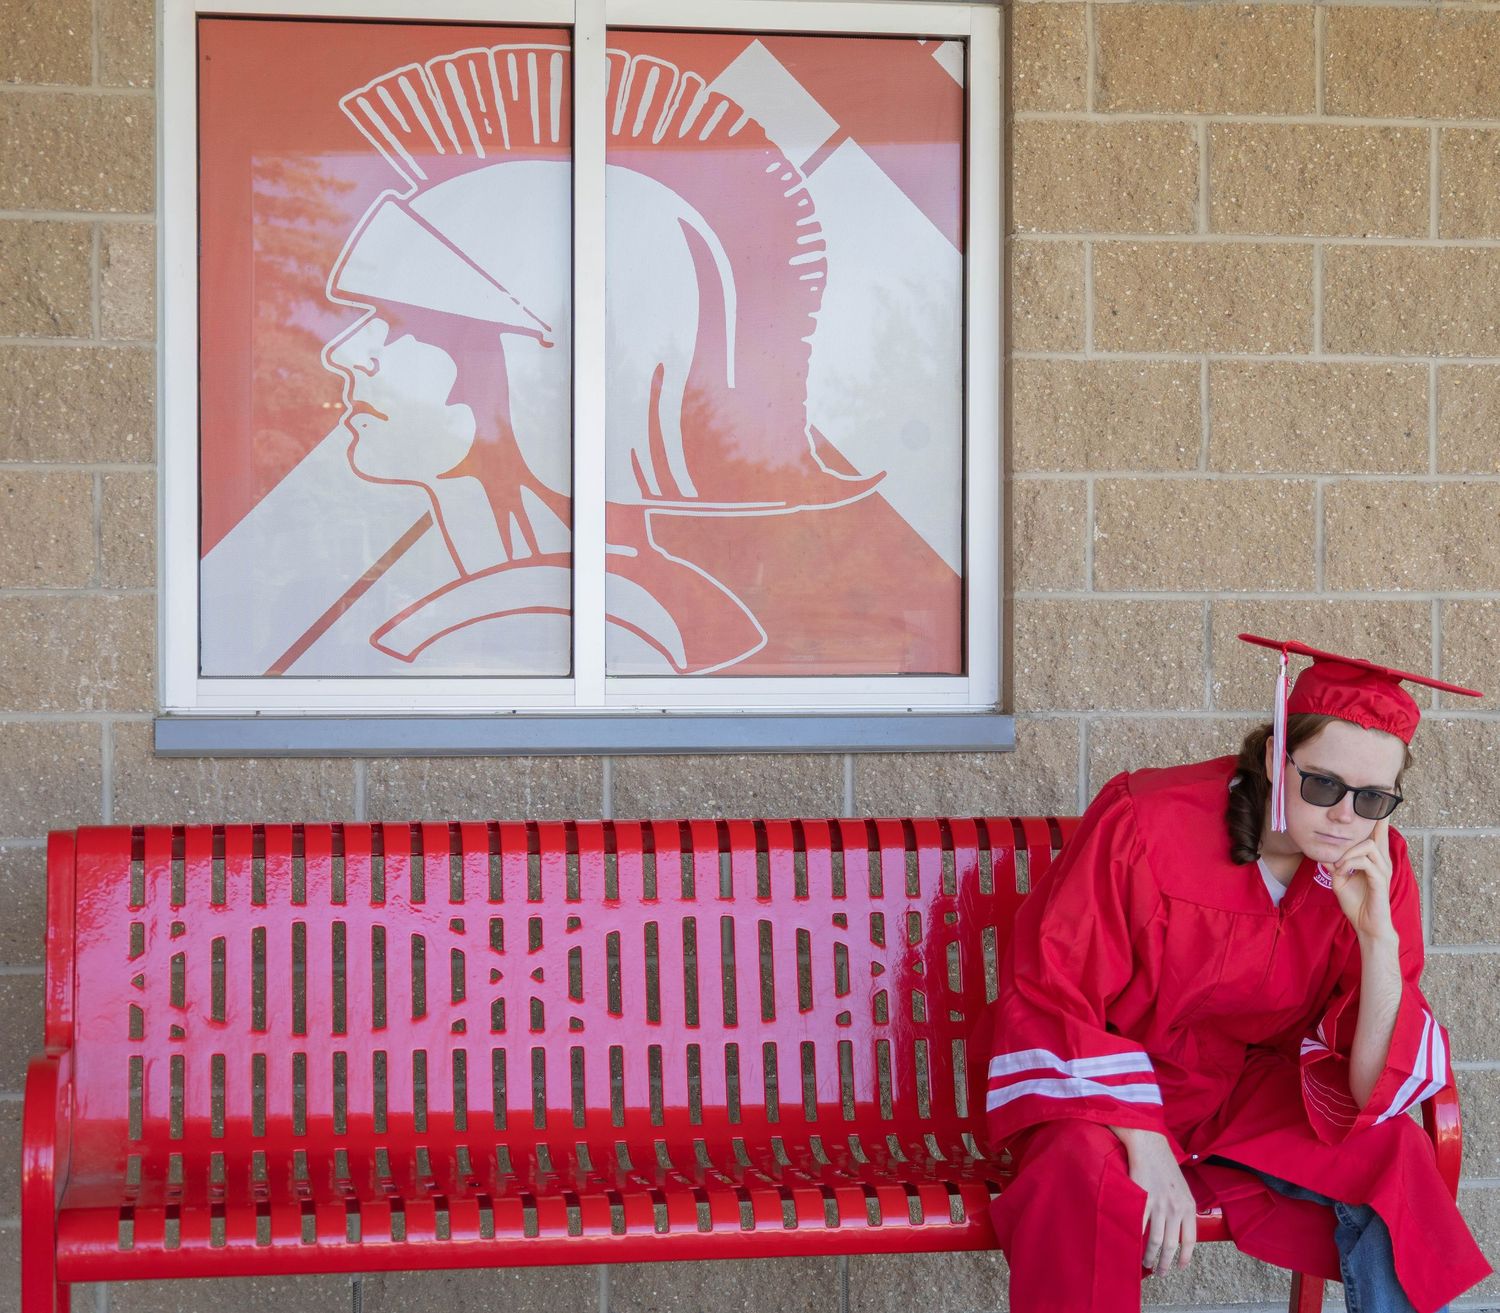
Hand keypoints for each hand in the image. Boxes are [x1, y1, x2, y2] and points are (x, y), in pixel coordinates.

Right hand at [1110, 1127, 1196, 1272]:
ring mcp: (1159, 1205)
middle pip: (1171, 1245)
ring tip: (1147, 1264)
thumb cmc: (1164, 1165)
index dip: (1185, 1257)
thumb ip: (1182, 1208)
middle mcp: (1176, 1208)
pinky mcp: (1142, 1200)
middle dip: (1166, 1263)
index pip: (1190, 1240)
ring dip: (1151, 1256)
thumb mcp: (1182, 1188)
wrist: (1149, 1146)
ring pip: (1156, 1240)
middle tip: (1161, 1272)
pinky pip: (1140, 1226)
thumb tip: (1179, 1229)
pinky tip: (1134, 1246)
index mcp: (1189, 1206)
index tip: (1179, 1266)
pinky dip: (1137, 1239)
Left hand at [1328, 816, 1395, 942]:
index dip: (1379, 820)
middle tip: (1362, 816)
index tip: (1378, 805)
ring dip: (1349, 852)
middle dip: (1370, 823)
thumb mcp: (1340, 881)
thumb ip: (1335, 866)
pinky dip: (1350, 863)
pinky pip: (1366, 862)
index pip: (1377, 836)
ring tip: (1339, 865)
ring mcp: (1383, 871)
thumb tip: (1325, 854)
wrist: (1367, 925)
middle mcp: (1382, 862)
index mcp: (1374, 861)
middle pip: (1378, 834)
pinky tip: (1343, 871)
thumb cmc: (1356, 903)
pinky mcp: (1380, 881)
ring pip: (1368, 846)